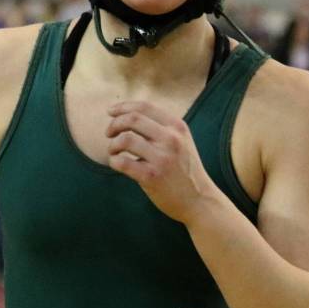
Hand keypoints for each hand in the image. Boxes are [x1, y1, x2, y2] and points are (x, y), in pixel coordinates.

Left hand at [106, 100, 219, 223]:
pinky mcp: (152, 176)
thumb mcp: (181, 141)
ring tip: (113, 152)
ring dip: (112, 144)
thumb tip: (127, 114)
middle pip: (132, 119)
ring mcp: (162, 158)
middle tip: (108, 133)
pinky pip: (122, 162)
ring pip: (125, 139)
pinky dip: (113, 161)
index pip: (144, 107)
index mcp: (177, 127)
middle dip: (114, 124)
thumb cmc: (184, 170)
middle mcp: (171, 139)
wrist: (200, 200)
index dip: (123, 107)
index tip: (110, 112)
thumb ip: (161, 127)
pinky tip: (116, 163)